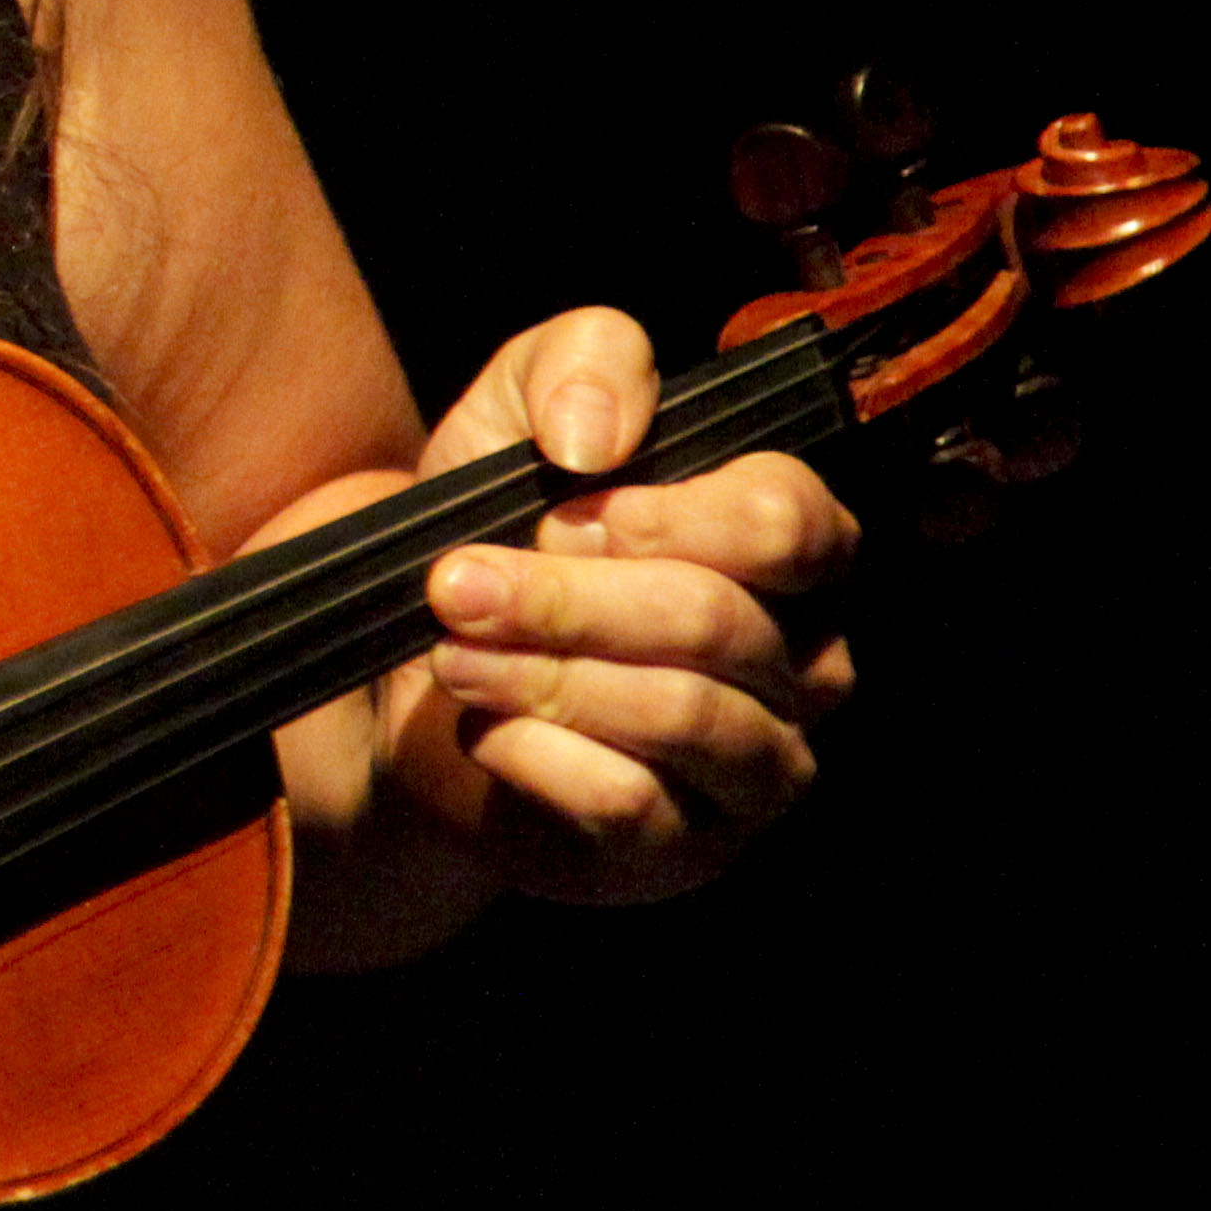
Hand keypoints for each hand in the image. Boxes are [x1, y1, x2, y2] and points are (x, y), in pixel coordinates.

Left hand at [395, 308, 857, 904]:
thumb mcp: (515, 411)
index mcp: (788, 547)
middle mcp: (802, 659)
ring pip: (683, 716)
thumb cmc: (495, 532)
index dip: (671, 513)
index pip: (791, 523)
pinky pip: (628, 803)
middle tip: (454, 585)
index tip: (562, 503)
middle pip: (717, 622)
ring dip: (543, 673)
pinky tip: (481, 726)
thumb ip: (579, 362)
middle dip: (566, 596)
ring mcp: (755, 765)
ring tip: (449, 649)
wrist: (407, 680)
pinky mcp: (684, 848)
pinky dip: (534, 755)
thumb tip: (599, 434)